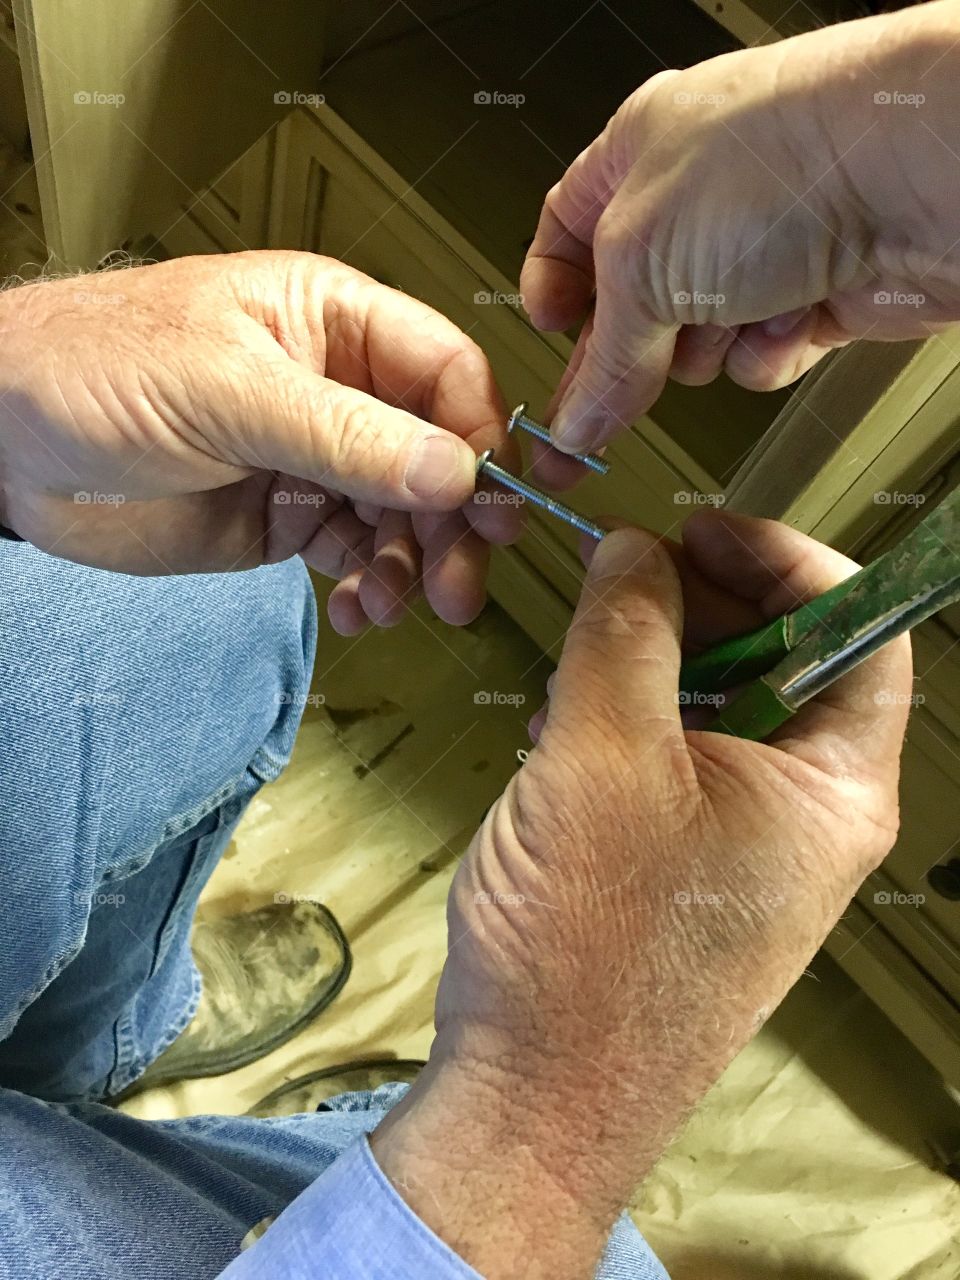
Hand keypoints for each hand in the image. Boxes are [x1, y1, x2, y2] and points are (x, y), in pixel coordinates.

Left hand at [0, 251, 520, 629]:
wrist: (8, 444)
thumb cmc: (96, 369)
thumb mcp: (227, 391)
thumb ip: (344, 434)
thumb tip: (453, 470)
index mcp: (332, 322)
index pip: (443, 371)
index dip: (481, 435)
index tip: (497, 501)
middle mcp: (336, 390)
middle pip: (435, 454)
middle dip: (454, 521)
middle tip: (459, 582)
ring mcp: (313, 459)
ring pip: (401, 514)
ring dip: (412, 564)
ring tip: (394, 603)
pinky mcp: (285, 518)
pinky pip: (354, 554)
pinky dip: (367, 585)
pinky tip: (355, 607)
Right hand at [373, 512, 910, 1279]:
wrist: (534, 1096)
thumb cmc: (588, 937)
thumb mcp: (604, 755)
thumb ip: (626, 631)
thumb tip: (634, 545)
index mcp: (834, 787)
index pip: (857, 630)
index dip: (787, 560)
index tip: (696, 528)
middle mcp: (808, 811)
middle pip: (785, 659)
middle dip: (702, 604)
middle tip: (620, 579)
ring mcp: (745, 842)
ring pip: (719, 704)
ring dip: (652, 661)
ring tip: (576, 661)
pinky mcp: (684, 863)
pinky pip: (673, 756)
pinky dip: (625, 719)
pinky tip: (559, 724)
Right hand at [520, 1, 959, 466]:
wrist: (917, 174)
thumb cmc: (786, 159)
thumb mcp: (642, 261)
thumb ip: (601, 356)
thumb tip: (576, 419)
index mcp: (638, 155)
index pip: (568, 230)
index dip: (553, 290)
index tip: (550, 340)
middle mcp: (698, 200)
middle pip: (632, 306)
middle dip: (628, 352)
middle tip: (609, 399)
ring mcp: (758, 248)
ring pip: (696, 343)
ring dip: (707, 348)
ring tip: (730, 315)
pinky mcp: (812, 295)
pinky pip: (759, 357)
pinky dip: (767, 353)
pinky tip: (786, 322)